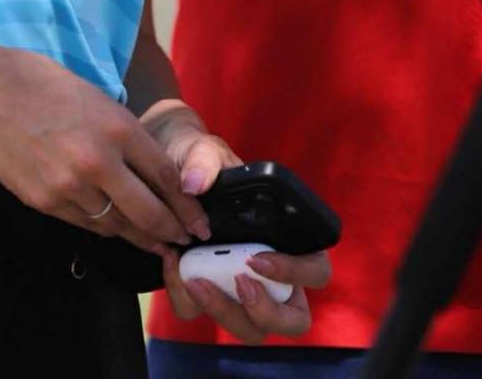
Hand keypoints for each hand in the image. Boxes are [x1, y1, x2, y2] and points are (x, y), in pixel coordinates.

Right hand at [0, 46, 212, 251]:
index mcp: (117, 128)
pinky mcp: (46, 202)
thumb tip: (151, 170)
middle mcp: (99, 162)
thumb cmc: (42, 84)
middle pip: (148, 213)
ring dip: (136, 234)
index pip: (166, 178)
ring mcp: (70, 186)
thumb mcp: (97, 98)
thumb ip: (124, 135)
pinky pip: (84, 223)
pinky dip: (101, 226)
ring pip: (116, 225)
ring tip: (152, 241)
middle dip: (171, 231)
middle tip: (184, 240)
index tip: (198, 221)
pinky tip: (110, 224)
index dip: (186, 205)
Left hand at [144, 103, 330, 341]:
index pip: (316, 270)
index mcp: (289, 241)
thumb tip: (194, 183)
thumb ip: (204, 159)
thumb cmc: (201, 164)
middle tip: (239, 282)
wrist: (165, 175)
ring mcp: (242, 293)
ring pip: (250, 329)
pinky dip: (184, 298)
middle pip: (292, 319)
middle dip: (267, 311)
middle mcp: (273, 276)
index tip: (258, 258)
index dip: (297, 273)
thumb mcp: (204, 152)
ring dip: (224, 312)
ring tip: (196, 280)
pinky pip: (200, 315)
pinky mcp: (207, 298)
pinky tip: (172, 263)